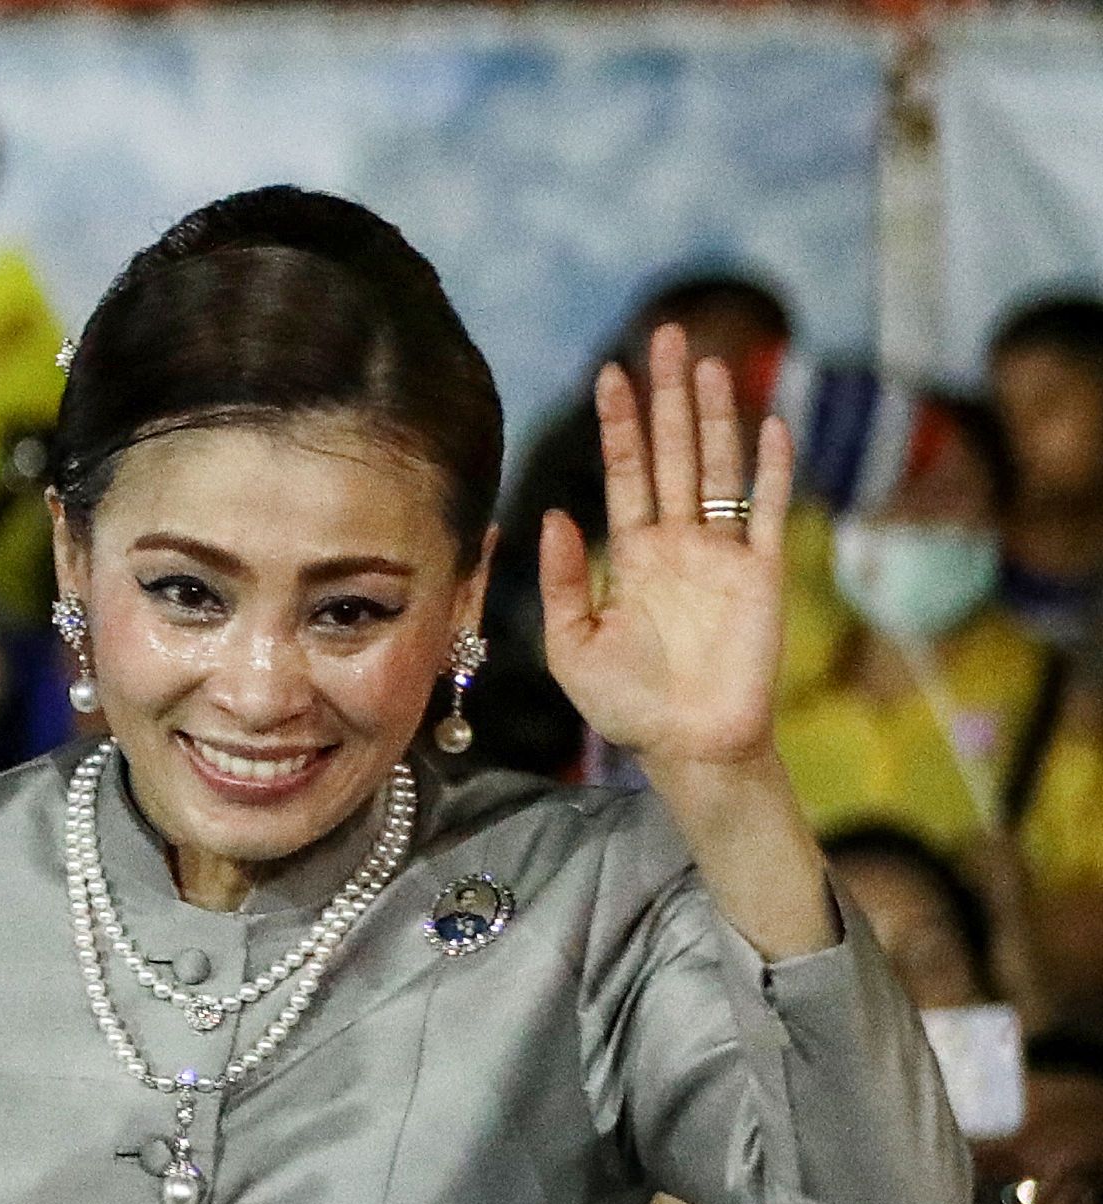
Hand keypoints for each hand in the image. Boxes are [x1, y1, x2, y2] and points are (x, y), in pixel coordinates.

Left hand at [541, 322, 794, 775]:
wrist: (686, 746)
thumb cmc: (625, 704)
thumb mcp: (571, 644)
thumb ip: (564, 580)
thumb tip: (553, 514)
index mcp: (631, 555)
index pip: (625, 473)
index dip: (620, 424)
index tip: (610, 373)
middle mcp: (678, 543)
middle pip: (674, 452)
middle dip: (668, 396)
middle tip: (666, 336)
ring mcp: (722, 554)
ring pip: (719, 469)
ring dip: (715, 416)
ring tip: (709, 363)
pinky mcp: (762, 576)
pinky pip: (767, 512)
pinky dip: (770, 470)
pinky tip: (770, 425)